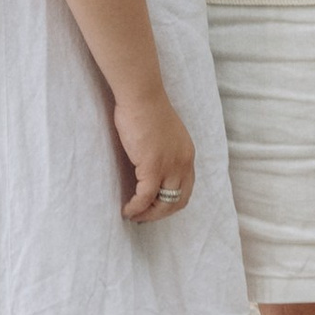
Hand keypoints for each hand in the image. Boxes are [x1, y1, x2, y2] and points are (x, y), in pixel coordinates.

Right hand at [115, 86, 196, 224]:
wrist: (141, 96)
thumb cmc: (146, 109)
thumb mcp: (164, 134)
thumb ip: (163, 151)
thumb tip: (149, 164)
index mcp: (187, 154)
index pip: (186, 189)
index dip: (171, 203)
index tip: (155, 208)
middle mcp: (184, 163)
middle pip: (178, 201)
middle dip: (160, 214)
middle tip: (143, 218)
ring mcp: (170, 166)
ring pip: (164, 204)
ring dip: (148, 215)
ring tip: (133, 216)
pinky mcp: (153, 167)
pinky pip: (146, 197)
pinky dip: (136, 208)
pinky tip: (127, 210)